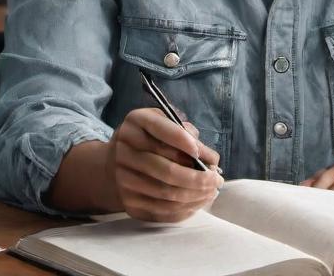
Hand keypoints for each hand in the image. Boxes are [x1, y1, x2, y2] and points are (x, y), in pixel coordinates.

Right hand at [105, 108, 222, 221]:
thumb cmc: (152, 139)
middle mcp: (125, 149)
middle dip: (199, 178)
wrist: (115, 163)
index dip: (186, 142)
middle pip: (167, 169)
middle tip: (217, 180)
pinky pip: (161, 210)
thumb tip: (211, 158)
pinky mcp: (128, 201)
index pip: (162, 129)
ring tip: (212, 192)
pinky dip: (184, 209)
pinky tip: (198, 202)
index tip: (208, 154)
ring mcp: (123, 177)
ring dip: (195, 195)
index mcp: (136, 122)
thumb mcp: (166, 124)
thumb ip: (188, 134)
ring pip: (166, 193)